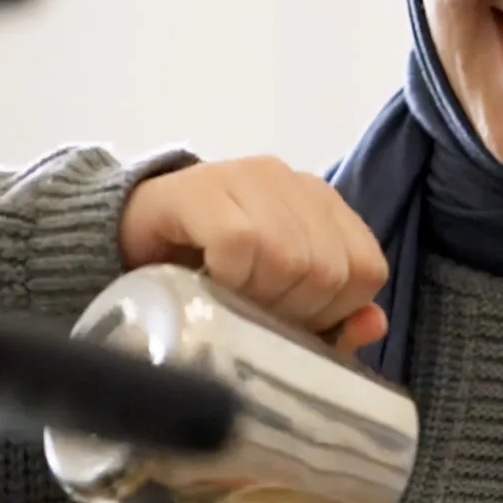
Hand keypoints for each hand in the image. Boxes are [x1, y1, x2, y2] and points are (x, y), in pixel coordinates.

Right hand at [120, 156, 388, 352]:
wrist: (128, 237)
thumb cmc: (211, 275)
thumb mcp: (275, 304)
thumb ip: (329, 319)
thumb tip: (374, 325)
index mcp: (326, 208)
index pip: (365, 269)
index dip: (333, 312)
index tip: (290, 323)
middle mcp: (297, 184)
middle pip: (328, 271)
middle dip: (292, 312)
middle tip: (252, 315)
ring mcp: (250, 177)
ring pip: (290, 259)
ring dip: (258, 298)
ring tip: (229, 300)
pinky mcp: (203, 187)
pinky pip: (239, 244)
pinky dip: (227, 277)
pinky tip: (208, 283)